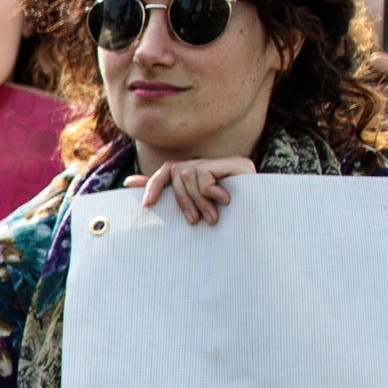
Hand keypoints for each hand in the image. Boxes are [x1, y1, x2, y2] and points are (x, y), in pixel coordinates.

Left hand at [134, 154, 258, 225]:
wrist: (260, 224)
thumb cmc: (224, 222)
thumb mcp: (190, 211)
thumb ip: (163, 193)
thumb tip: (128, 182)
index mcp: (197, 175)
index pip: (169, 171)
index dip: (154, 184)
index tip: (147, 205)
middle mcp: (209, 165)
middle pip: (177, 174)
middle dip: (183, 201)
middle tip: (194, 222)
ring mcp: (224, 163)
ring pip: (188, 176)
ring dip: (199, 201)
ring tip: (212, 217)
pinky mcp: (238, 163)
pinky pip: (203, 174)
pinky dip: (210, 191)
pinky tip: (225, 200)